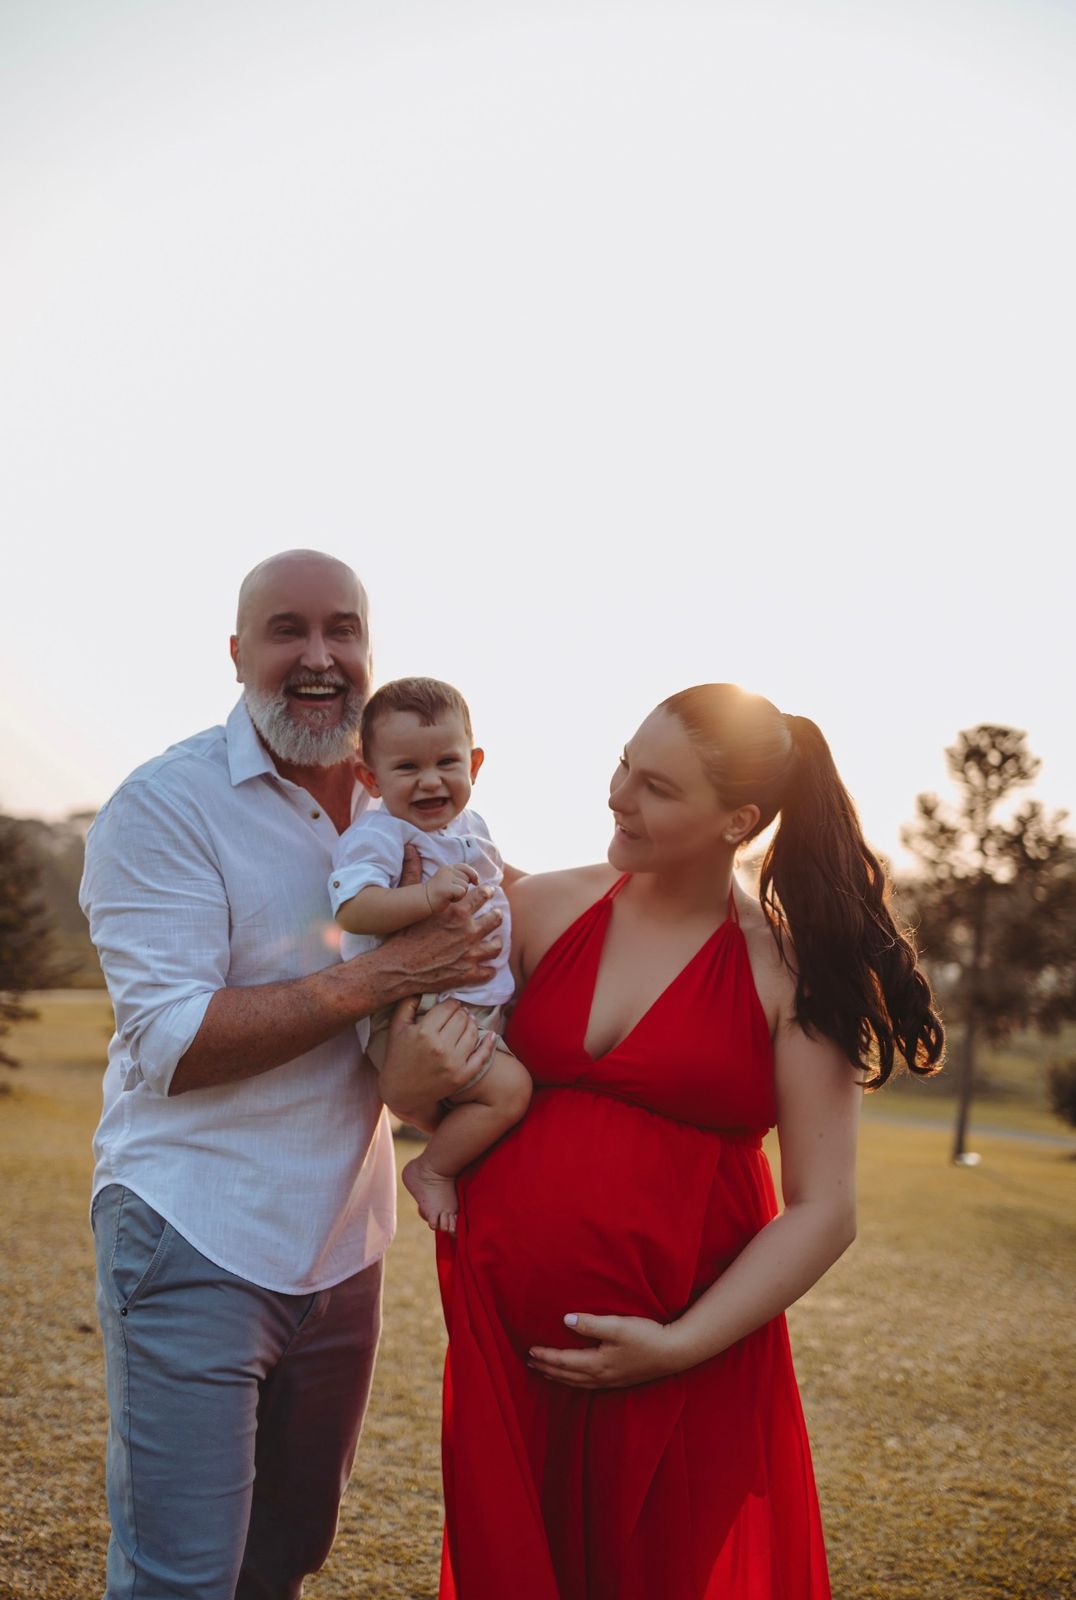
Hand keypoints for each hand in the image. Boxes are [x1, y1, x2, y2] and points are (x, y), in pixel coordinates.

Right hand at [373, 882, 501, 998]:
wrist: (396, 969)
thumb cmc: (401, 937)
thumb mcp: (409, 902)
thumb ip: (413, 874)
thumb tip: (411, 849)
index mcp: (456, 911)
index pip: (481, 895)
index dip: (486, 892)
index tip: (488, 891)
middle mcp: (468, 931)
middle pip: (494, 919)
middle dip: (496, 915)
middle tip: (496, 914)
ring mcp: (470, 954)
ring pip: (496, 946)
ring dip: (496, 942)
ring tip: (495, 940)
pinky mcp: (468, 974)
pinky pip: (488, 971)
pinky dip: (489, 969)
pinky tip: (487, 968)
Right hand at [378, 996, 497, 1130]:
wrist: (400, 1092)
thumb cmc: (397, 1056)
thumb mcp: (396, 1027)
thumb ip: (407, 1004)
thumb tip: (422, 987)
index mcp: (424, 1032)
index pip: (447, 1008)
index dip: (451, 1003)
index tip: (450, 1005)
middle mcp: (440, 1047)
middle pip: (461, 1018)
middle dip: (461, 1012)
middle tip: (459, 1012)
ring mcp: (453, 1063)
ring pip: (472, 1032)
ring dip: (472, 1023)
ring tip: (468, 1021)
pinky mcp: (461, 1076)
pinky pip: (481, 1057)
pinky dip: (488, 1044)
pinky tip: (490, 1035)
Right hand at [425, 862, 479, 913]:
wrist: (423, 900)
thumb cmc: (437, 893)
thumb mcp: (447, 880)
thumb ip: (459, 876)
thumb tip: (476, 879)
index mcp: (448, 868)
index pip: (466, 867)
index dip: (473, 874)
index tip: (476, 882)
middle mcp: (448, 870)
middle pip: (467, 878)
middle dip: (463, 887)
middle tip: (452, 893)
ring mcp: (446, 878)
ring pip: (465, 886)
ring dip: (460, 894)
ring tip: (449, 896)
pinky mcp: (447, 887)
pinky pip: (461, 892)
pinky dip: (457, 898)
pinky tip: (448, 899)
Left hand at [527, 1313, 685, 1388]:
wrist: (673, 1353)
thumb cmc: (646, 1336)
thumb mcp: (618, 1326)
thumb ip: (590, 1324)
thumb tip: (565, 1320)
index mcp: (597, 1363)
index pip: (563, 1361)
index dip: (545, 1356)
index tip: (529, 1351)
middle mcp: (601, 1376)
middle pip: (567, 1375)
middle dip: (548, 1368)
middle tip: (530, 1363)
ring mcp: (611, 1381)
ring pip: (577, 1383)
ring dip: (559, 1377)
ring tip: (546, 1372)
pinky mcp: (619, 1380)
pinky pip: (588, 1385)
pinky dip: (574, 1382)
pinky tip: (575, 1378)